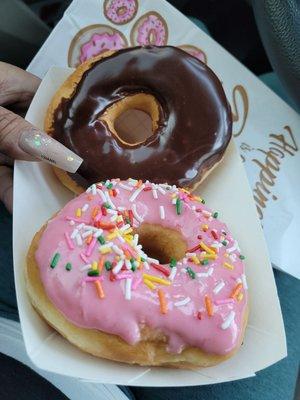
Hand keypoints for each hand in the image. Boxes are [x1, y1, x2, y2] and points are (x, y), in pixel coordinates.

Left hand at [0, 62, 81, 212]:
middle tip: (89, 179)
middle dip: (64, 158)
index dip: (77, 120)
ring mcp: (0, 138)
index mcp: (11, 85)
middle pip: (45, 136)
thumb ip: (12, 128)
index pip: (54, 101)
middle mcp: (10, 112)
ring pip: (26, 161)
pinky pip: (3, 176)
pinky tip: (23, 206)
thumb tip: (52, 151)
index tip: (99, 142)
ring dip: (40, 182)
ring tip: (64, 200)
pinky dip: (11, 192)